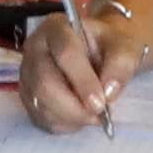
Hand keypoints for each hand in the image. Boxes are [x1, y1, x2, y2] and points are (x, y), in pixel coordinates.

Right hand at [15, 0, 151, 132]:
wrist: (99, 51)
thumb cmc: (109, 45)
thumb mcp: (125, 47)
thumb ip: (121, 65)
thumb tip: (108, 94)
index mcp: (56, 27)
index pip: (65, 53)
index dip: (83, 81)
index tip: (101, 103)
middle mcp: (34, 48)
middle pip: (44, 83)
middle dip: (73, 107)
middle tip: (98, 116)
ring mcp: (26, 73)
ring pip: (40, 104)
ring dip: (70, 118)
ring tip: (92, 116)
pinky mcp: (27, 95)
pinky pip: (40, 117)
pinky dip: (63, 124)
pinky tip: (79, 118)